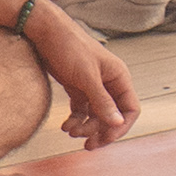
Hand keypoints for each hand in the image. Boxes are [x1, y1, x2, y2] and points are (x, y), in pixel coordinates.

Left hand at [25, 2, 138, 144]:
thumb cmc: (69, 48)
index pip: (130, 109)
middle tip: (85, 144)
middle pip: (112, 115)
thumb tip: (118, 123)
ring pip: (96, 115)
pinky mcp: (77, 86)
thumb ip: (102, 101)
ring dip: (85, 127)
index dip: (120, 127)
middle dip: (99, 130)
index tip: (104, 139)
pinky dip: (75, 120)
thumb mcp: (86, 77)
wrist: (45, 31)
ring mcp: (93, 85)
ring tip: (69, 131)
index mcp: (118, 77)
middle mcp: (109, 83)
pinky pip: (82, 110)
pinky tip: (65, 126)